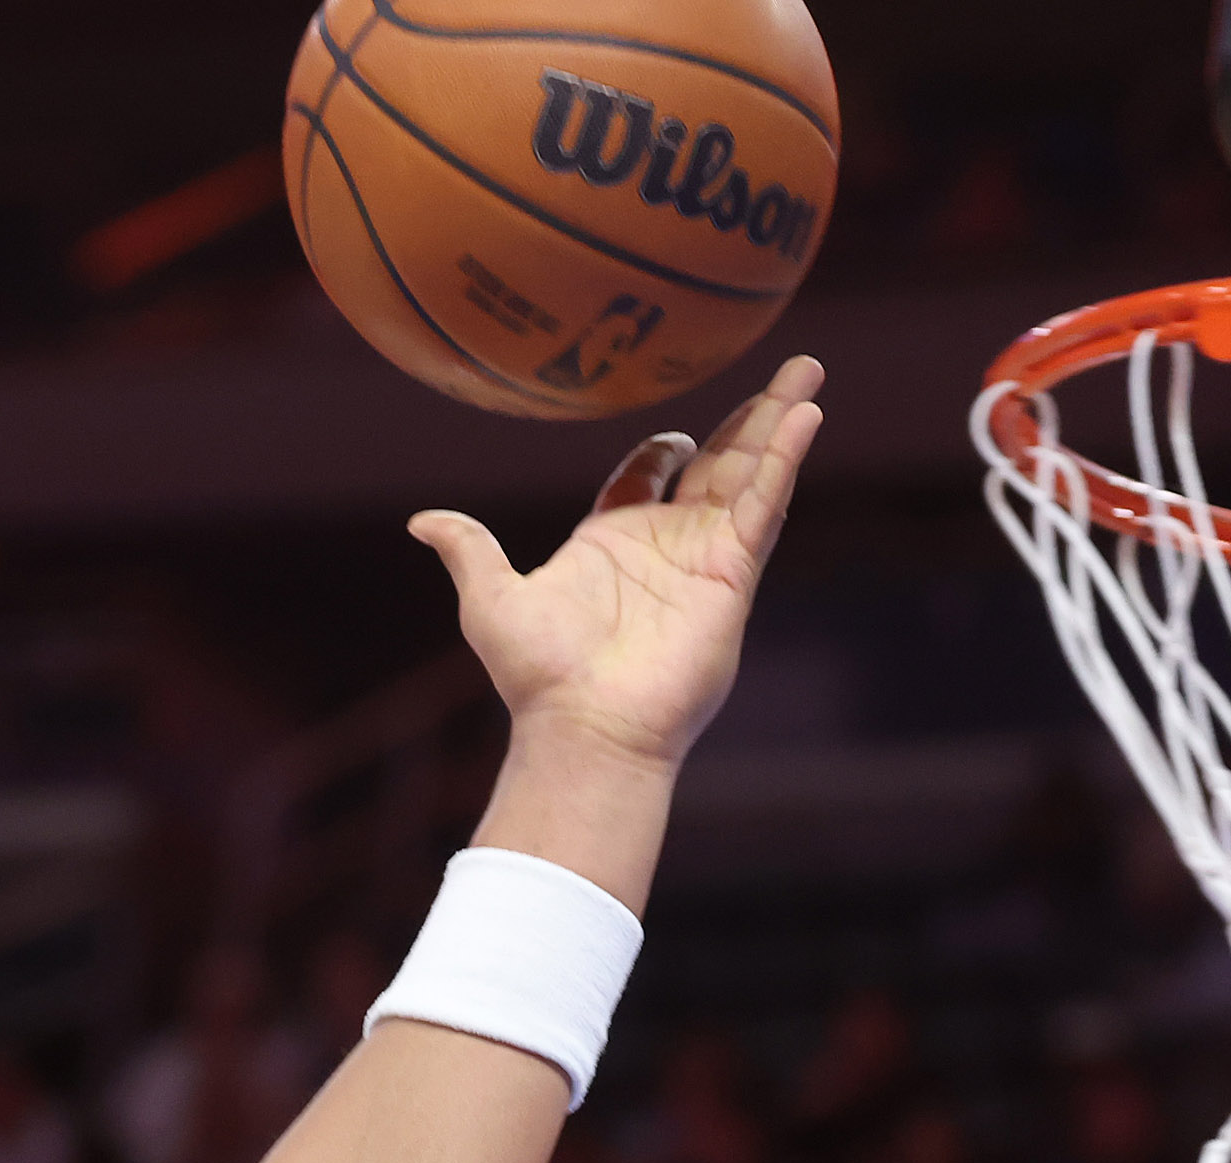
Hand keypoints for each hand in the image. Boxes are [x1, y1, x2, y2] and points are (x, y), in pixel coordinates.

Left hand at [410, 354, 824, 775]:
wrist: (584, 724)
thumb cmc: (538, 674)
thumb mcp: (490, 599)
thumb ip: (469, 549)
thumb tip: (422, 522)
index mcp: (611, 543)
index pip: (646, 480)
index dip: (661, 453)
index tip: (673, 437)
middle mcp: (664, 547)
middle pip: (715, 465)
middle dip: (747, 419)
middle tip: (782, 373)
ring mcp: (704, 560)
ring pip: (749, 475)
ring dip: (780, 422)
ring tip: (807, 370)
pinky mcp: (732, 576)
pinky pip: (763, 507)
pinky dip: (784, 461)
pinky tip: (806, 418)